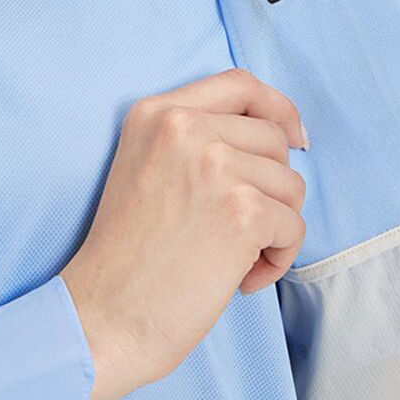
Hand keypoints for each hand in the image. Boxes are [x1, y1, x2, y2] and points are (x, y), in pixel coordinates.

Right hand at [61, 69, 307, 399]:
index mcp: (155, 113)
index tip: (295, 138)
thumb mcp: (145, 168)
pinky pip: (294, 227)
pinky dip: (278, 258)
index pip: (240, 84)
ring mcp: (214, 165)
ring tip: (233, 259)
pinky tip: (241, 280)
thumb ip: (196, 140)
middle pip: (273, 139)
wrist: (104, 315)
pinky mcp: (242, 210)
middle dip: (271, 187)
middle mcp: (183, 127)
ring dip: (274, 227)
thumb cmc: (127, 256)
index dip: (278, 109)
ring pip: (290, 184)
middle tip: (238, 230)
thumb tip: (282, 138)